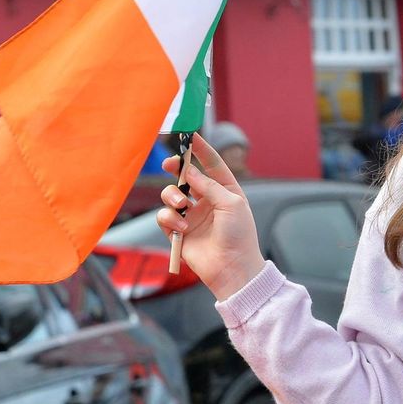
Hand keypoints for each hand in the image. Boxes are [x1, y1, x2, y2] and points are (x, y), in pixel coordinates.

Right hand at [156, 134, 265, 300]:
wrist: (231, 267)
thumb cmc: (239, 235)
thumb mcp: (230, 203)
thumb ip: (208, 185)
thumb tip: (188, 170)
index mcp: (226, 191)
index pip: (212, 165)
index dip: (201, 150)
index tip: (190, 135)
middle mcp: (207, 200)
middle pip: (185, 177)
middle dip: (175, 168)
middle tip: (170, 164)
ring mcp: (191, 215)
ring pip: (171, 194)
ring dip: (172, 196)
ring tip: (182, 206)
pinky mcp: (178, 231)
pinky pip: (164, 216)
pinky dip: (169, 218)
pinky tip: (181, 228)